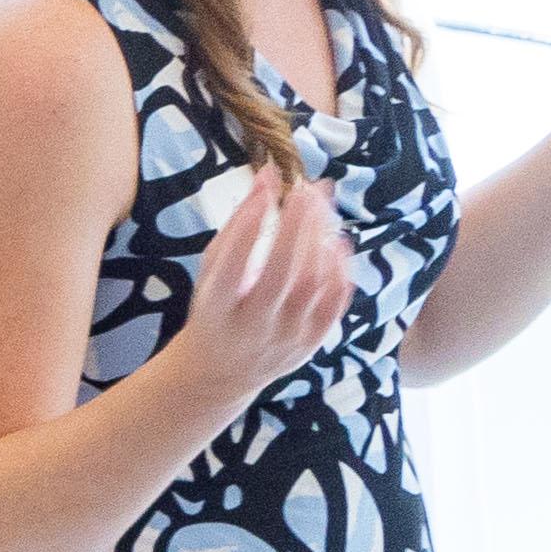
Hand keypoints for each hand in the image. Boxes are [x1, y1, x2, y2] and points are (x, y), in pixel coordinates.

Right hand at [171, 148, 354, 415]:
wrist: (221, 375)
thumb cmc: (216, 312)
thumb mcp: (210, 275)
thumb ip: (236, 227)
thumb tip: (266, 177)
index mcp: (215, 312)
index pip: (231, 267)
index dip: (247, 227)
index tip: (265, 188)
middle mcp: (251, 327)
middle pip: (280, 273)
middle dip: (296, 226)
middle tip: (308, 189)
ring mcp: (285, 338)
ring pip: (311, 284)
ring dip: (320, 239)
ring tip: (323, 205)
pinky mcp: (311, 343)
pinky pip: (333, 302)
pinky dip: (340, 269)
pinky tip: (337, 241)